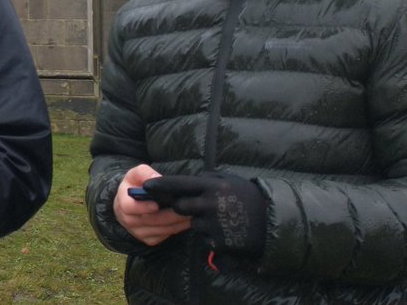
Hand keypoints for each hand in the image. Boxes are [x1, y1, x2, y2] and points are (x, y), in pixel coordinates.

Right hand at [113, 165, 191, 245]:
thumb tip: (157, 177)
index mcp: (122, 202)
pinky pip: (163, 236)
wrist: (130, 201)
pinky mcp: (147, 239)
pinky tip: (185, 222)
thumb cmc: (135, 185)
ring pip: (159, 230)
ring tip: (190, 214)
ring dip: (176, 223)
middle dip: (169, 215)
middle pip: (149, 220)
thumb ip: (144, 173)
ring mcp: (137, 232)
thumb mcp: (136, 174)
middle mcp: (127, 220)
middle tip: (185, 208)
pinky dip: (176, 229)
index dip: (143, 207)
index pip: (129, 208)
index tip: (156, 204)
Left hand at [143, 173, 267, 255]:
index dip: (161, 186)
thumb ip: (208, 178)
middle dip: (185, 208)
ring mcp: (214, 224)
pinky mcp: (219, 241)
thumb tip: (188, 178)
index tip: (146, 187)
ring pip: (193, 223)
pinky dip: (213, 236)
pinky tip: (228, 231)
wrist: (274, 222)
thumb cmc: (250, 197)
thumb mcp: (230, 180)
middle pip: (180, 207)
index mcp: (213, 186)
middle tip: (201, 208)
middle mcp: (210, 203)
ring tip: (222, 219)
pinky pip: (205, 238)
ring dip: (202, 223)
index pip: (179, 184)